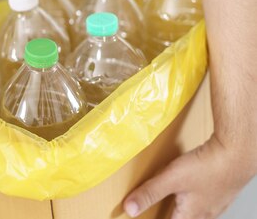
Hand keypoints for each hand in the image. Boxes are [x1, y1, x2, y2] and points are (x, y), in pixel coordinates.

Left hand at [124, 136, 255, 218]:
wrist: (237, 154)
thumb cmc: (207, 168)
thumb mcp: (171, 179)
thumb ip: (149, 193)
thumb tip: (129, 209)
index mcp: (191, 216)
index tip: (148, 218)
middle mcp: (205, 213)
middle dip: (170, 216)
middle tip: (157, 212)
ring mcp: (216, 202)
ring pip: (196, 212)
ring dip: (182, 209)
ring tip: (173, 204)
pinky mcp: (221, 189)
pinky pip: (204, 200)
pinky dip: (193, 198)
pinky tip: (191, 188)